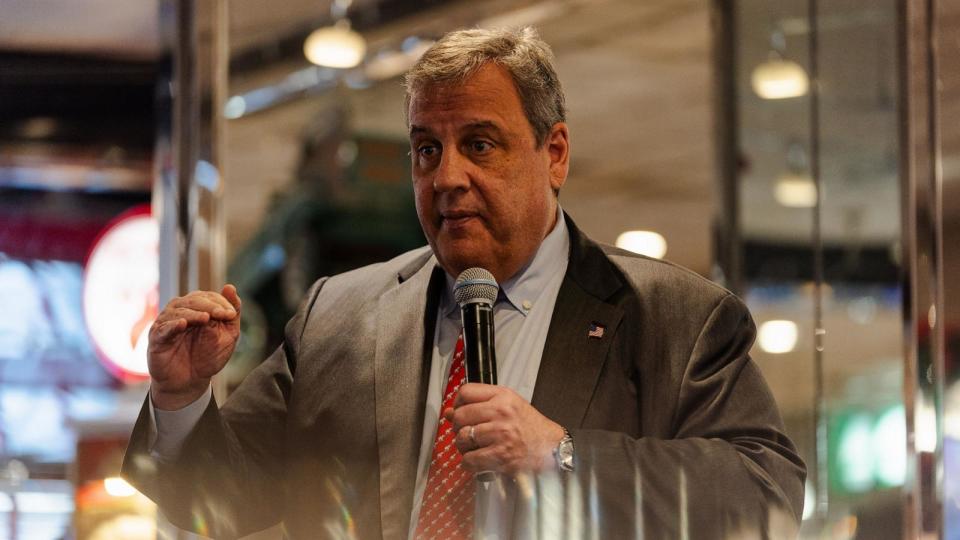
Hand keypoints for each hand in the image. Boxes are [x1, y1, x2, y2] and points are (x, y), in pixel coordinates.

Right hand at [148, 284, 241, 409]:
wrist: (190, 383)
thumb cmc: (208, 356)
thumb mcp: (228, 335)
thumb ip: (232, 312)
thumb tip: (230, 287)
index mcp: (197, 308)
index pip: (207, 297)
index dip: (220, 303)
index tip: (231, 314)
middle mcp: (179, 312)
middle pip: (193, 300)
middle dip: (210, 306)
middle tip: (223, 315)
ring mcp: (166, 324)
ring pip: (177, 311)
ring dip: (193, 313)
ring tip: (206, 318)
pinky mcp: (156, 339)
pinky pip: (163, 328)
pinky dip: (172, 325)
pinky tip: (182, 324)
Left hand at [445, 383, 564, 475]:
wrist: (551, 448)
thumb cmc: (531, 427)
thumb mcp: (508, 406)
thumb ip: (480, 405)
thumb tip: (448, 412)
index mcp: (503, 396)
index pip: (466, 392)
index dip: (458, 403)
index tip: (461, 411)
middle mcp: (501, 412)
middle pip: (460, 416)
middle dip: (458, 428)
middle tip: (467, 433)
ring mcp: (500, 434)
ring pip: (462, 438)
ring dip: (463, 446)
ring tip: (474, 447)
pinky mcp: (500, 455)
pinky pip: (469, 459)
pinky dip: (469, 463)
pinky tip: (478, 461)